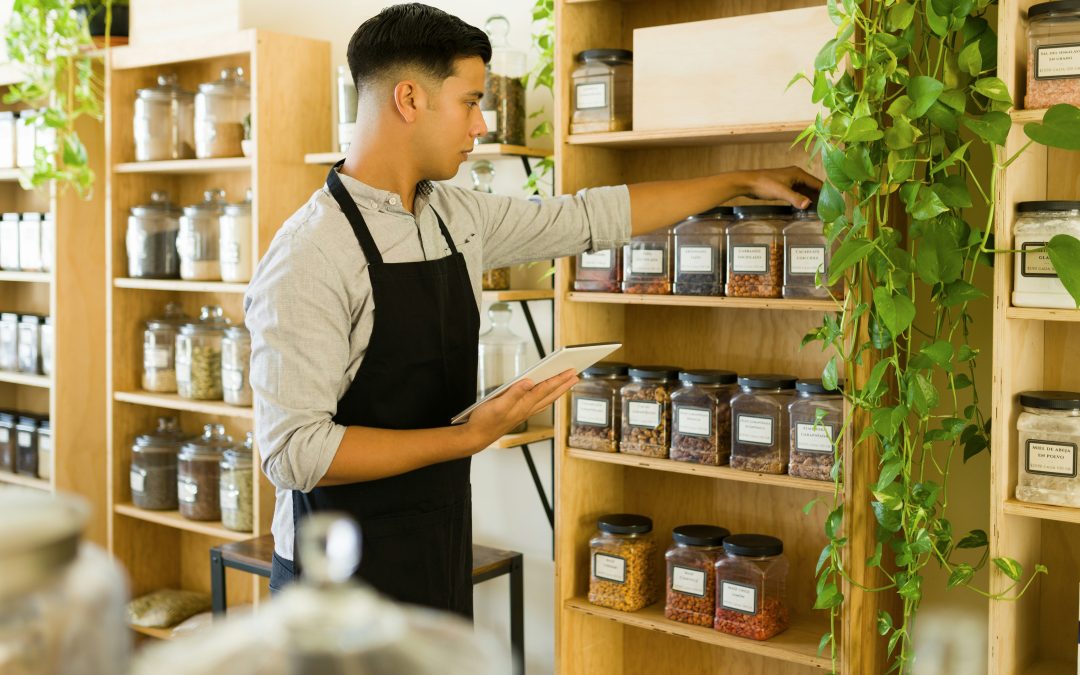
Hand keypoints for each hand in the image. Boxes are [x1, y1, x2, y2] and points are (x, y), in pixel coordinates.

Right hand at [464, 369, 578, 451]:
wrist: (476, 437)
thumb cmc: (485, 421)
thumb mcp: (497, 404)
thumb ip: (514, 393)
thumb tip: (529, 382)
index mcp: (523, 405)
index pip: (545, 389)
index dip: (558, 379)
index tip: (570, 371)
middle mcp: (527, 409)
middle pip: (550, 395)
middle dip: (564, 384)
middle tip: (576, 375)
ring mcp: (524, 413)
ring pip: (546, 400)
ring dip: (558, 391)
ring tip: (567, 383)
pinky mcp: (518, 415)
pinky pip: (539, 405)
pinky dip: (546, 398)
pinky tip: (547, 396)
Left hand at [739, 166, 822, 209]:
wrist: (748, 182)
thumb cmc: (764, 184)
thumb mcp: (781, 192)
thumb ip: (795, 198)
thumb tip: (808, 204)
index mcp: (799, 174)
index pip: (817, 184)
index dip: (825, 193)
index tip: (832, 203)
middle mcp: (796, 176)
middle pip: (813, 187)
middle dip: (819, 198)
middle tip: (826, 210)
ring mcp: (790, 181)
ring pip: (805, 191)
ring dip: (811, 199)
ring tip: (818, 211)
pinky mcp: (784, 186)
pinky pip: (798, 193)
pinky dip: (802, 200)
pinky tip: (804, 208)